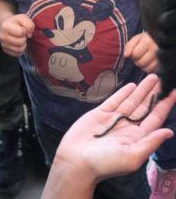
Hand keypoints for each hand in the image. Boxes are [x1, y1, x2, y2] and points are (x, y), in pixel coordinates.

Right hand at [0, 14, 34, 56]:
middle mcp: (2, 37)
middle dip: (24, 38)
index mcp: (5, 27)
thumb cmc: (16, 22)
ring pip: (19, 50)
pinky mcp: (5, 50)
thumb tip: (29, 35)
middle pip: (20, 42)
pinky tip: (19, 44)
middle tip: (22, 35)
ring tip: (21, 39)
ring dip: (23, 45)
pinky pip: (17, 54)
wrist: (7, 26)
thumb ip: (29, 24)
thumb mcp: (23, 18)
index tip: (23, 28)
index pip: (21, 32)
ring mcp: (3, 45)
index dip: (25, 30)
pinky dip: (20, 50)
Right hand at [54, 74, 174, 182]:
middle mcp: (128, 127)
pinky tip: (132, 85)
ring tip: (152, 77)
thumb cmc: (104, 163)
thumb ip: (150, 143)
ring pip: (132, 101)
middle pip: (145, 107)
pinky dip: (123, 92)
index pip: (155, 118)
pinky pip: (115, 100)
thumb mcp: (132, 156)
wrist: (76, 160)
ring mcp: (114, 119)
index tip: (174, 93)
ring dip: (142, 89)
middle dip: (155, 94)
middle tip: (164, 80)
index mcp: (137, 138)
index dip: (165, 105)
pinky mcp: (100, 113)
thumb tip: (169, 132)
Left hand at [124, 32, 157, 72]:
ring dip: (143, 66)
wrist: (161, 39)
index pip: (135, 54)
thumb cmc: (146, 39)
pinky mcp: (163, 64)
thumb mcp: (137, 39)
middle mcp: (155, 49)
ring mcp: (161, 57)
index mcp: (147, 41)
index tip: (135, 52)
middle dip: (138, 61)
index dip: (133, 55)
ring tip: (145, 60)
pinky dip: (150, 69)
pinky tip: (150, 63)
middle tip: (140, 56)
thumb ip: (129, 46)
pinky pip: (154, 71)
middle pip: (141, 62)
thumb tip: (125, 55)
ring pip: (148, 68)